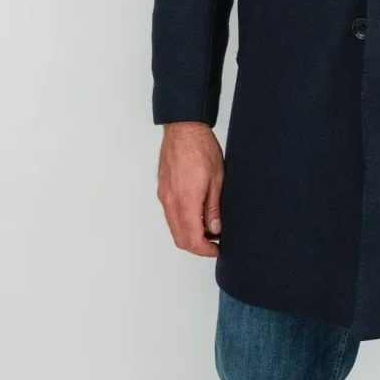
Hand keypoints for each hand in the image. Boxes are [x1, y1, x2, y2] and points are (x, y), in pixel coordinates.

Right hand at [156, 121, 224, 256]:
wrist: (183, 128)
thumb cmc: (201, 148)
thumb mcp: (217, 179)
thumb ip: (214, 207)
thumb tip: (215, 228)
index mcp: (186, 201)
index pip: (192, 239)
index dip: (205, 250)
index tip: (217, 249)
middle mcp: (171, 202)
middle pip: (180, 238)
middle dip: (198, 246)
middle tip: (215, 242)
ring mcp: (164, 196)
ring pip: (174, 228)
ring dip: (190, 234)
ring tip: (210, 227)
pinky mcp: (163, 190)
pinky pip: (170, 215)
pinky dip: (183, 222)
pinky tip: (198, 214)